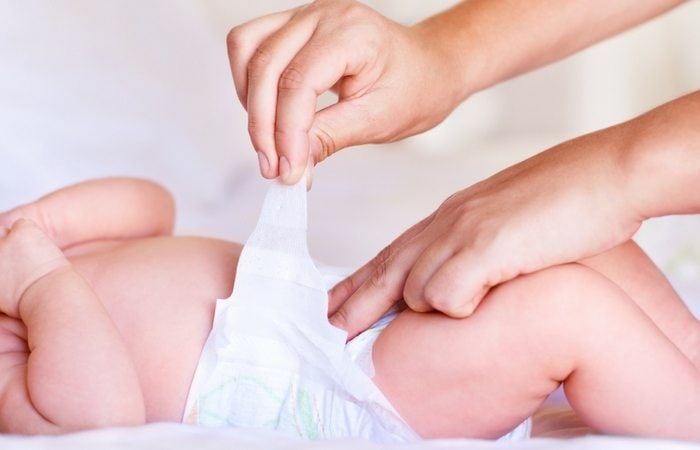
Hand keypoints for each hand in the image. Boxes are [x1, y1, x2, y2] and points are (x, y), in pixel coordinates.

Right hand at [227, 0, 465, 183]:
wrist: (431, 67)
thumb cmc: (416, 88)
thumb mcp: (378, 120)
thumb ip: (329, 138)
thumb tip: (290, 166)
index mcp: (352, 33)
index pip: (298, 82)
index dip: (286, 132)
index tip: (287, 171)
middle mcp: (323, 15)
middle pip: (265, 65)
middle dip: (262, 124)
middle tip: (274, 168)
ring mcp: (305, 16)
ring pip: (246, 48)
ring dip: (249, 100)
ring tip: (269, 140)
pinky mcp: (294, 27)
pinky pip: (252, 47)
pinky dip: (250, 83)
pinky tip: (267, 114)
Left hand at [328, 128, 642, 337]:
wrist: (607, 172)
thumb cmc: (564, 198)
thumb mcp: (505, 220)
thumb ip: (474, 245)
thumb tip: (457, 282)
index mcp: (450, 215)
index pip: (392, 253)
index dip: (361, 281)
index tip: (337, 304)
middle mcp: (448, 222)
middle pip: (386, 270)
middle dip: (353, 304)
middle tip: (329, 331)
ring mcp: (466, 232)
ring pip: (413, 287)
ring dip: (419, 309)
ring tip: (419, 320)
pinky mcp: (489, 245)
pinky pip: (449, 294)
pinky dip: (458, 308)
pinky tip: (477, 305)